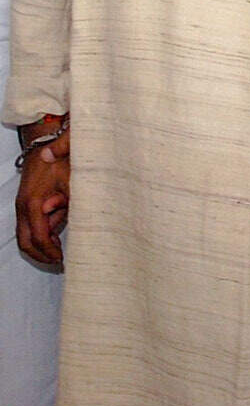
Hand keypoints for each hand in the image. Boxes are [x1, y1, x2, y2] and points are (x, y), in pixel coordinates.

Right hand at [15, 127, 70, 264]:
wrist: (44, 144)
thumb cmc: (59, 160)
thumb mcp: (71, 179)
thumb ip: (70, 199)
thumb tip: (69, 219)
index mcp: (33, 203)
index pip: (39, 237)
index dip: (50, 251)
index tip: (62, 259)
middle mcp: (24, 208)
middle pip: (25, 242)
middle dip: (40, 255)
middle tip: (58, 261)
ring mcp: (22, 206)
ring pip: (25, 235)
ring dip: (41, 245)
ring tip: (59, 250)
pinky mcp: (26, 203)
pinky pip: (29, 225)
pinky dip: (41, 233)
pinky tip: (56, 233)